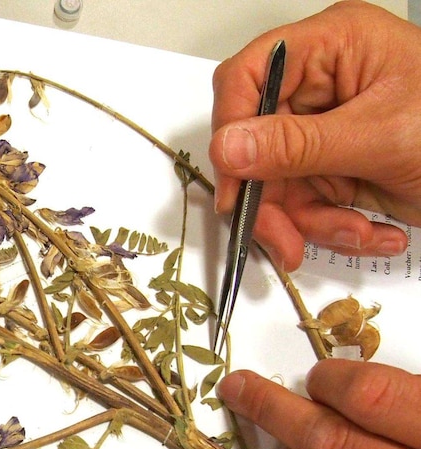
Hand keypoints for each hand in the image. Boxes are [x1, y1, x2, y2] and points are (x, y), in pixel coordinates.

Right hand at [210, 1, 420, 271]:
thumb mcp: (384, 137)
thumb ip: (298, 144)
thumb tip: (227, 148)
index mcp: (333, 48)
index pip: (248, 76)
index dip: (232, 128)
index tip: (236, 182)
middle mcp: (321, 86)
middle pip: (256, 143)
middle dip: (274, 198)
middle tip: (283, 239)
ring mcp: (327, 131)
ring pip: (278, 185)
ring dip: (309, 222)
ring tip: (355, 234)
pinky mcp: (336, 168)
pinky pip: (306, 205)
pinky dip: (332, 229)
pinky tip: (372, 232)